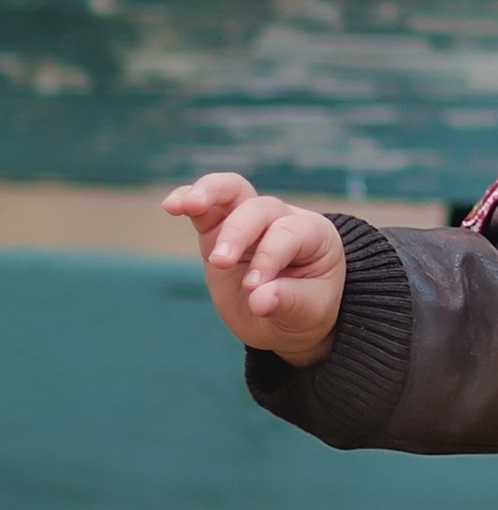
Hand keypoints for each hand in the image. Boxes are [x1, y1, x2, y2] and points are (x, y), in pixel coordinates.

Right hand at [164, 172, 346, 362]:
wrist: (289, 319)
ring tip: (189, 204)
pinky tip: (172, 204)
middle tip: (220, 263)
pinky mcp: (218, 231)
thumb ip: (288, 303)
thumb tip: (259, 300)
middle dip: (238, 232)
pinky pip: (204, 208)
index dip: (269, 256)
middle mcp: (283, 219)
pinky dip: (188, 200)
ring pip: (232, 191)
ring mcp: (249, 222)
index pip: (289, 234)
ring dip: (210, 193)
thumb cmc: (305, 310)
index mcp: (314, 236)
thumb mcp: (308, 313)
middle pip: (259, 208)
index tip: (253, 287)